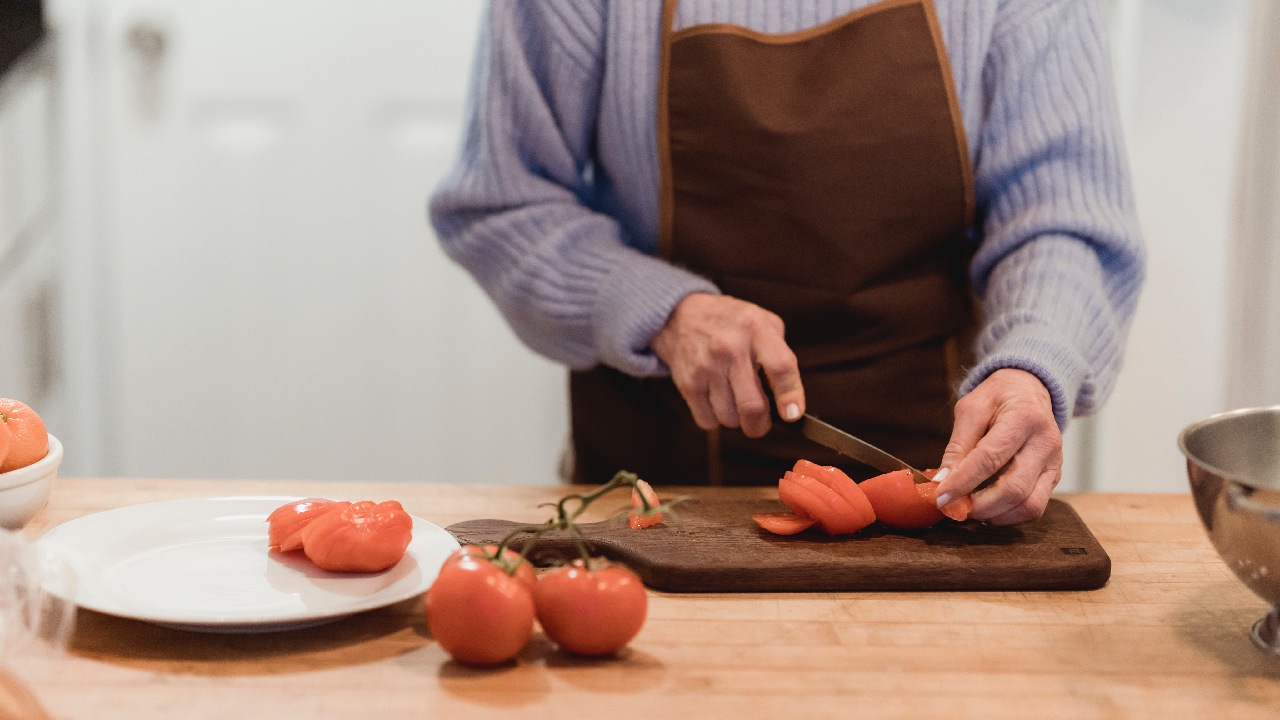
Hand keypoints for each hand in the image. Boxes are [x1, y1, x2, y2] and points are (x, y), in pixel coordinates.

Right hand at [651, 293, 804, 437]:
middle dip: (760, 425)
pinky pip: (707, 420)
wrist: (680, 316)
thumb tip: (789, 397)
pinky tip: (716, 400)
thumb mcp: (762, 321)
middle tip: (761, 423)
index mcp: (756, 330)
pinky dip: (715, 418)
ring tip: (734, 401)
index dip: (791, 396)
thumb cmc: (729, 322)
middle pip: (752, 406)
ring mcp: (707, 367)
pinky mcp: (688, 383)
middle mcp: (731, 348)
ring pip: (730, 418)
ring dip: (736, 419)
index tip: (792, 414)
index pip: (781, 367)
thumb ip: (780, 353)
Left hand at [932, 368, 1062, 524]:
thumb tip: (942, 481)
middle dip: (980, 506)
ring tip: (970, 510)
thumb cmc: (997, 398)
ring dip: (995, 515)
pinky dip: (1009, 515)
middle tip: (954, 508)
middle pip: (1014, 488)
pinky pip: (1035, 507)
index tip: (941, 497)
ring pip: (1029, 505)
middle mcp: (1046, 442)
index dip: (963, 482)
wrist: (1029, 391)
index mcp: (1024, 418)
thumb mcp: (970, 410)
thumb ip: (958, 446)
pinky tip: (989, 508)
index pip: (990, 458)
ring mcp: (1055, 462)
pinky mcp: (1055, 477)